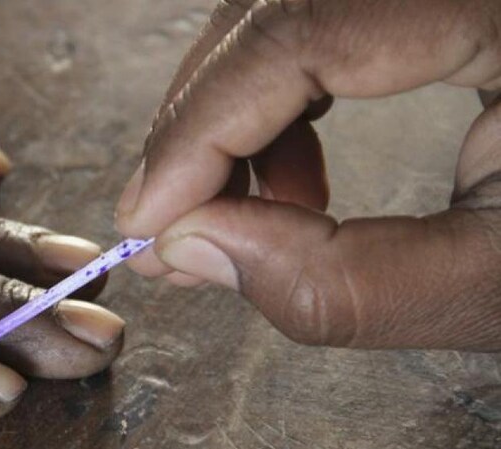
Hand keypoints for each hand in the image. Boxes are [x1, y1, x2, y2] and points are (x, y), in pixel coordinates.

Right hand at [115, 0, 500, 349]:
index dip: (201, 127)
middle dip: (206, 122)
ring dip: (240, 116)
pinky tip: (293, 176)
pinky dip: (285, 102)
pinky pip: (329, 23)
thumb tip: (192, 253)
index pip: (305, 26)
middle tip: (171, 223)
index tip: (146, 221)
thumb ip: (346, 283)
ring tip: (245, 213)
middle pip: (281, 4)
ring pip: (291, 11)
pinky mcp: (440, 7)